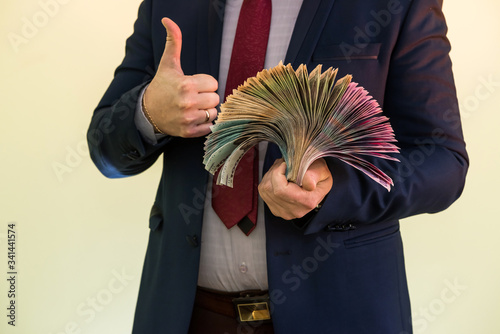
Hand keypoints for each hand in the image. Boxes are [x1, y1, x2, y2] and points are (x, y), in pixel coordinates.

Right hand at [143, 18, 219, 136]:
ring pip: (214, 113)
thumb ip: (173, 42)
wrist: (148, 112)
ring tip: (193, 107)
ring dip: (206, 110)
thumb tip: (168, 20)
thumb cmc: (162, 86)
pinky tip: (194, 118)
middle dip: (207, 97)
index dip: (205, 83)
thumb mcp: (168, 64)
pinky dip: (205, 124)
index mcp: (186, 85)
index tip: (193, 85)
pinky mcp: (189, 132)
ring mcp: (188, 119)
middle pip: (216, 99)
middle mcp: (188, 103)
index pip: (214, 83)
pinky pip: (210, 127)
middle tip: (193, 97)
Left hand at [258, 158, 332, 219]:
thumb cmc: (318, 175)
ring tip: (282, 170)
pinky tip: (278, 178)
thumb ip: (314, 175)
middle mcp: (294, 211)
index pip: (281, 189)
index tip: (286, 163)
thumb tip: (308, 184)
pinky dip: (268, 181)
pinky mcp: (275, 210)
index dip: (278, 172)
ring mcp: (284, 213)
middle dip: (274, 171)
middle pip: (271, 189)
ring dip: (270, 175)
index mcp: (307, 202)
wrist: (317, 184)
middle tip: (284, 164)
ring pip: (265, 189)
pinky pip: (263, 193)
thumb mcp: (322, 170)